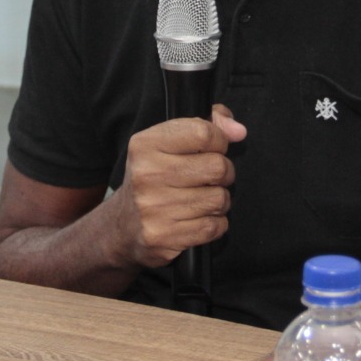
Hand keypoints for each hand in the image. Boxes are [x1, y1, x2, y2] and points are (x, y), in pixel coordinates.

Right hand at [109, 105, 245, 269]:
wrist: (122, 226)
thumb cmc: (154, 178)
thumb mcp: (168, 142)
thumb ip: (207, 124)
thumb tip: (238, 131)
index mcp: (145, 145)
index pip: (203, 133)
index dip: (219, 141)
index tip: (214, 149)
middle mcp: (146, 174)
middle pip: (217, 167)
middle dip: (223, 173)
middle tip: (210, 178)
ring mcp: (153, 207)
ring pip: (219, 199)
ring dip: (219, 201)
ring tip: (202, 200)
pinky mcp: (163, 236)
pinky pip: (214, 227)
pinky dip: (215, 224)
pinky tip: (198, 219)